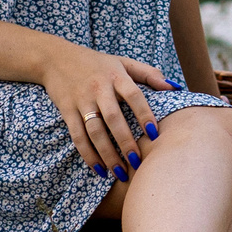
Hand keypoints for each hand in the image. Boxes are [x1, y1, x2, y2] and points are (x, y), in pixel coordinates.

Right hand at [40, 44, 172, 180]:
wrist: (56, 58)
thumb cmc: (97, 63)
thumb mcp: (123, 62)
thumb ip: (149, 74)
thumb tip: (175, 87)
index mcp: (116, 76)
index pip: (133, 95)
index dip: (144, 114)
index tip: (154, 134)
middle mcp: (98, 89)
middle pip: (113, 118)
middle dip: (125, 141)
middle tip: (137, 162)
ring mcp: (81, 101)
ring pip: (94, 131)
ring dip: (107, 154)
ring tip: (120, 173)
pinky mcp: (67, 111)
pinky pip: (77, 136)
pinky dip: (88, 155)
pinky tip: (99, 170)